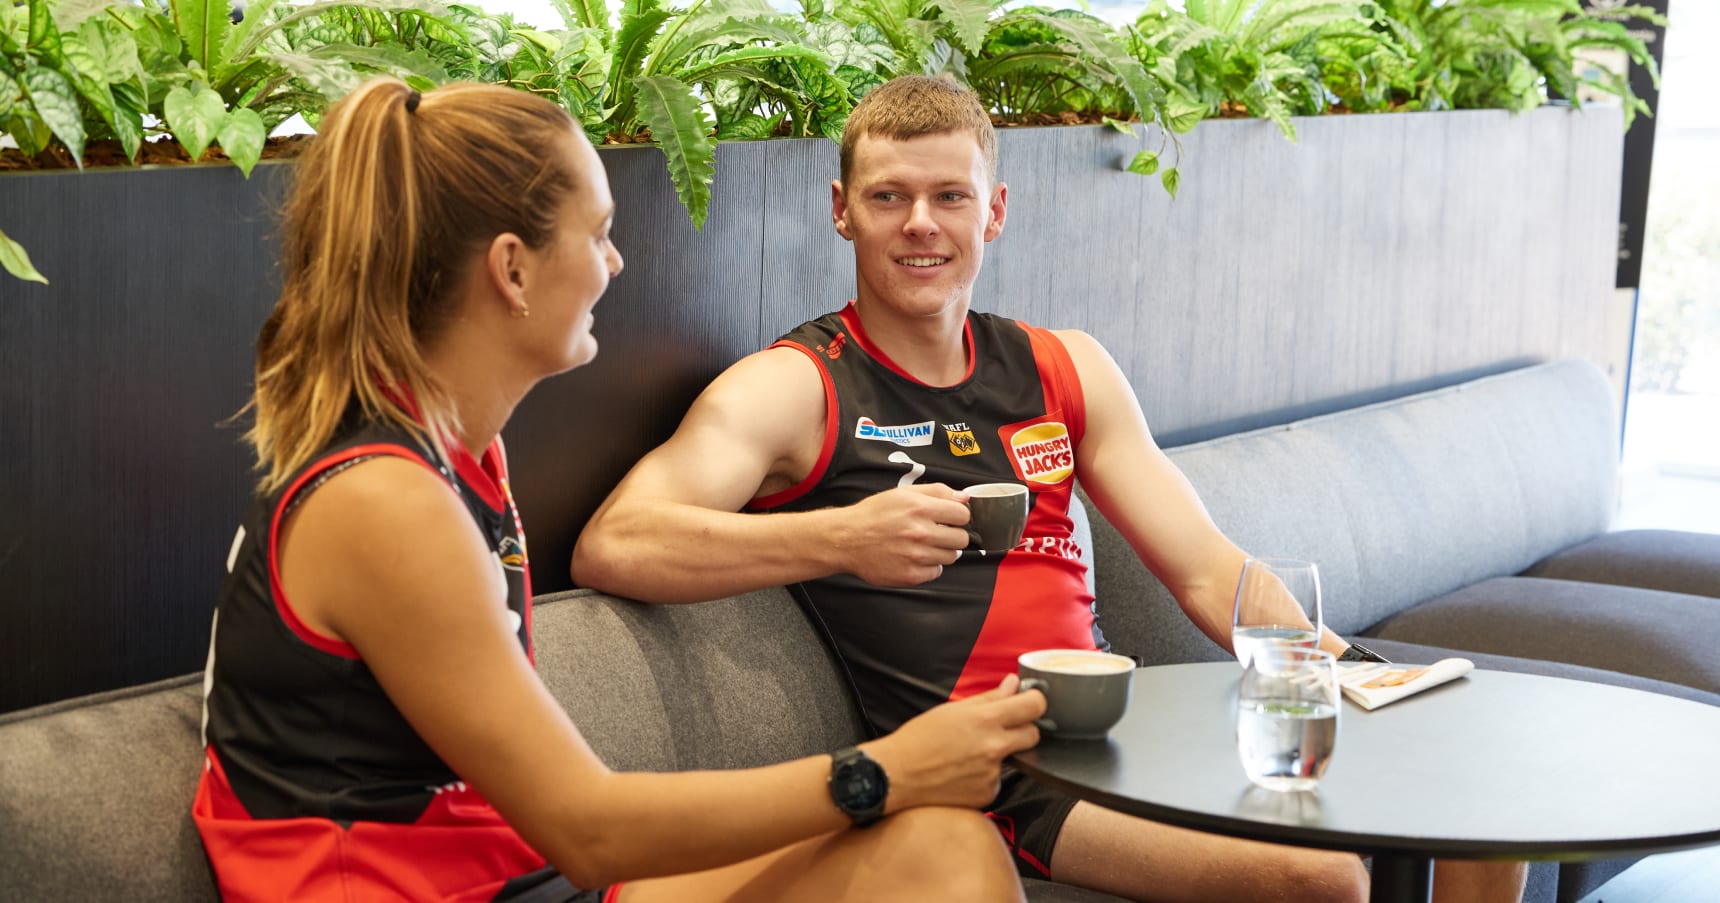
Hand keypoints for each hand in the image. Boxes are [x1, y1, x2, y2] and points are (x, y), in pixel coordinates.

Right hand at [835, 484, 971, 585]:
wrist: (846, 539)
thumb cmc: (873, 515)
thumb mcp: (903, 493)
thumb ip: (937, 492)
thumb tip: (964, 497)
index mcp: (920, 508)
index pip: (963, 515)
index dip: (957, 516)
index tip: (950, 519)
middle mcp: (920, 532)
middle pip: (961, 539)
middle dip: (952, 535)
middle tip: (936, 533)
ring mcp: (916, 556)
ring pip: (951, 557)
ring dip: (940, 551)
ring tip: (921, 545)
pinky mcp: (910, 575)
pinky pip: (936, 572)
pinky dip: (928, 566)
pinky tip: (914, 557)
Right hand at [864, 675, 1046, 813]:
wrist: (896, 776)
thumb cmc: (919, 739)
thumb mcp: (952, 710)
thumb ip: (989, 698)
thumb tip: (1014, 684)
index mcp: (986, 720)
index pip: (1034, 706)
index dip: (1035, 702)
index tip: (1030, 702)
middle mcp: (994, 748)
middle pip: (1034, 734)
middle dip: (1023, 729)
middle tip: (1001, 729)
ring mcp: (993, 774)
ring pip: (1013, 758)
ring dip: (1000, 754)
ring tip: (969, 754)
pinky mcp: (988, 794)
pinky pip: (998, 780)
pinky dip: (986, 776)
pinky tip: (964, 773)